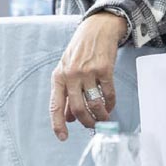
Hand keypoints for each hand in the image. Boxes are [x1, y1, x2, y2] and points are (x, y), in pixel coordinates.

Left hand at [50, 12, 124, 140]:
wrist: (96, 28)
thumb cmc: (80, 50)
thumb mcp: (66, 69)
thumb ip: (66, 93)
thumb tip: (68, 118)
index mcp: (58, 76)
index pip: (55, 106)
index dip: (58, 124)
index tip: (63, 138)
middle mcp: (71, 75)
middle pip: (78, 109)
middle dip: (87, 122)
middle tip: (92, 127)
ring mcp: (88, 71)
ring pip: (94, 104)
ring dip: (100, 116)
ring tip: (103, 118)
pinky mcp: (104, 69)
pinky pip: (108, 94)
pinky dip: (110, 104)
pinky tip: (110, 106)